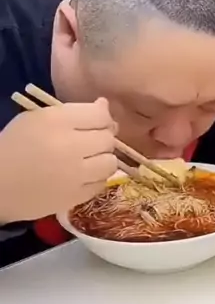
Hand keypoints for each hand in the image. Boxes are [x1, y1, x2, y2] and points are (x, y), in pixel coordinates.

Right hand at [0, 99, 117, 221]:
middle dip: (102, 137)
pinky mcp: (75, 197)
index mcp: (56, 121)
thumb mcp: (37, 117)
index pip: (99, 114)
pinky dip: (96, 178)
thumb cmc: (15, 145)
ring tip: (88, 159)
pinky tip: (82, 175)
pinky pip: (101, 184)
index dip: (102, 116)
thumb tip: (105, 106)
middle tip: (89, 141)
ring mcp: (74, 175)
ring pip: (110, 162)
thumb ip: (73, 111)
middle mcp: (69, 147)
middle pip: (108, 138)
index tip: (94, 120)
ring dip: (103, 158)